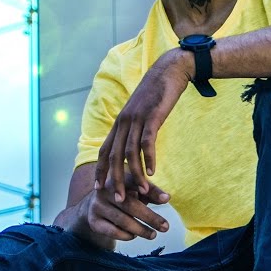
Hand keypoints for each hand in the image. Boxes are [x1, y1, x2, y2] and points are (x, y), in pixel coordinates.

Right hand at [74, 172, 172, 245]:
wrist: (93, 207)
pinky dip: (126, 235)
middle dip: (150, 217)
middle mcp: (106, 191)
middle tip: (165, 227)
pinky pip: (113, 231)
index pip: (137, 183)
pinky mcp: (94, 221)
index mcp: (118, 179)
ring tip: (153, 235)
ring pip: (122, 220)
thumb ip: (150, 192)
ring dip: (140, 229)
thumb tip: (167, 198)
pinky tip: (134, 236)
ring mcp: (98, 206)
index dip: (152, 191)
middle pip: (130, 205)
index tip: (166, 199)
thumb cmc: (122, 197)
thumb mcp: (135, 191)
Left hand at [94, 52, 190, 201]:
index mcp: (120, 122)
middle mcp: (124, 122)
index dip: (100, 170)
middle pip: (114, 156)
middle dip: (114, 180)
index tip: (99, 188)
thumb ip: (136, 128)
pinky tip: (153, 173)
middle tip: (118, 199)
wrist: (170, 71)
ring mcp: (137, 119)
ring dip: (135, 175)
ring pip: (130, 153)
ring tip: (141, 191)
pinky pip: (147, 142)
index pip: (104, 150)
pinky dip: (149, 159)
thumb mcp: (142, 112)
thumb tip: (135, 146)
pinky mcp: (151, 117)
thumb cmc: (157, 93)